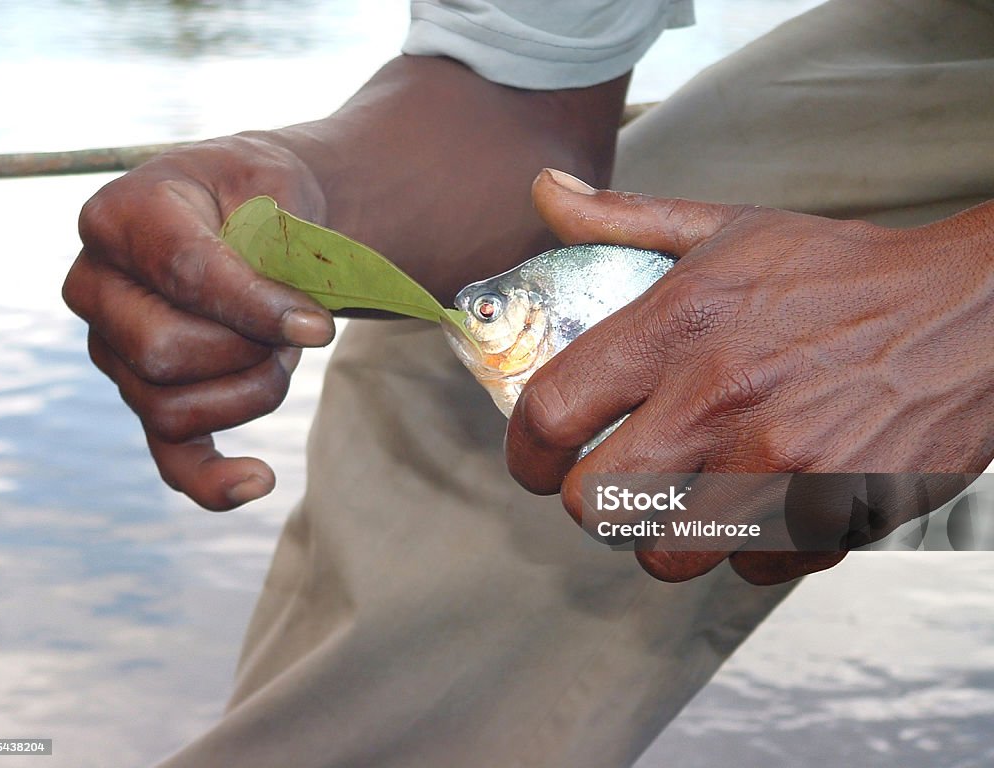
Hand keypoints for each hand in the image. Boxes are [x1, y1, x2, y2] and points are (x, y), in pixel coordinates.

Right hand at [63, 134, 334, 509]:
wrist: (252, 213)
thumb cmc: (260, 194)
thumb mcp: (276, 183)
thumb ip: (279, 234)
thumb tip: (291, 318)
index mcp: (122, 217)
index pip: (183, 274)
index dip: (255, 306)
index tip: (319, 325)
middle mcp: (96, 286)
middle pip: (164, 353)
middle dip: (247, 348)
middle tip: (292, 320)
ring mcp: (113, 350)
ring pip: (172, 408)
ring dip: (253, 389)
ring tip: (280, 349)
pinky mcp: (147, 395)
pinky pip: (170, 456)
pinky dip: (212, 480)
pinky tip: (260, 480)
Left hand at [506, 170, 993, 583]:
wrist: (972, 312)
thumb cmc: (840, 273)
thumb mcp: (729, 226)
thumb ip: (625, 220)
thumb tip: (543, 193)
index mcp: (681, 322)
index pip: (551, 410)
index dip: (525, 452)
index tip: (535, 462)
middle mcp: (720, 399)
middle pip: (593, 503)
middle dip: (589, 501)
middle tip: (611, 483)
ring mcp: (779, 465)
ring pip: (664, 553)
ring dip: (662, 534)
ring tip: (684, 500)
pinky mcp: (831, 513)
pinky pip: (749, 567)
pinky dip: (745, 546)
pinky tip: (762, 504)